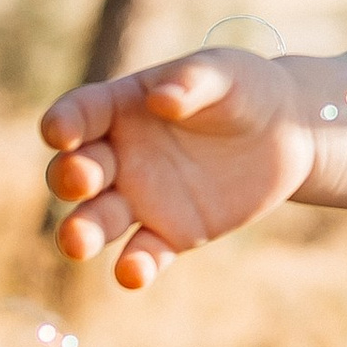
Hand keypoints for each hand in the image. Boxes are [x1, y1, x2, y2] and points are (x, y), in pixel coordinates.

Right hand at [42, 49, 312, 288]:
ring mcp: (141, 198)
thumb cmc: (245, 89)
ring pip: (98, 220)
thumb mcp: (225, 72)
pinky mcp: (171, 234)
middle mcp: (120, 155)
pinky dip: (134, 266)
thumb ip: (192, 81)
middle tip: (83, 180)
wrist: (286, 134)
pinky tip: (133, 274)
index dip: (63, 123)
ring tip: (77, 244)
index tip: (60, 134)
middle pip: (76, 171)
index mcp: (121, 107)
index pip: (79, 113)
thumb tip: (161, 99)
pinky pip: (144, 254)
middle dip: (71, 177)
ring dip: (82, 232)